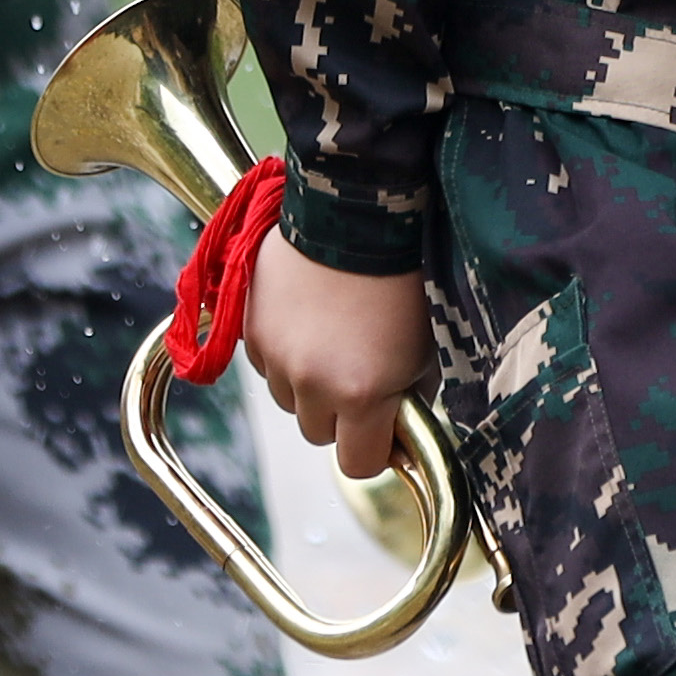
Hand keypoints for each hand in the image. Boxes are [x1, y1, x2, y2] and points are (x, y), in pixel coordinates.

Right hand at [244, 233, 430, 480]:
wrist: (356, 211)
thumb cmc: (403, 278)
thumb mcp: (425, 347)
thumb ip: (411, 398)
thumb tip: (402, 430)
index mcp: (361, 393)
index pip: (360, 464)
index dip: (376, 449)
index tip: (386, 429)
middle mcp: (311, 382)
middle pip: (320, 434)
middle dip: (340, 413)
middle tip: (361, 370)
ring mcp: (275, 356)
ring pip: (290, 400)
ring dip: (308, 384)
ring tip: (334, 335)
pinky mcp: (250, 329)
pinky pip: (268, 365)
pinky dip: (285, 353)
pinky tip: (310, 317)